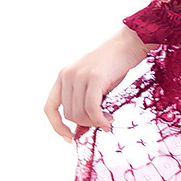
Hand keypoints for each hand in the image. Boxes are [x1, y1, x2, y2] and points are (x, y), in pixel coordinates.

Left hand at [44, 25, 155, 142]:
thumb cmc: (116, 64)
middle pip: (69, 114)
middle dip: (86, 124)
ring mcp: (79, 76)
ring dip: (95, 122)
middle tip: (103, 122)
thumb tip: (84, 125)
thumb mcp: (94, 81)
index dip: (57, 126)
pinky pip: (92, 108)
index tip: (69, 137)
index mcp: (63, 76)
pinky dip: (100, 119)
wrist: (130, 43)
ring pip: (80, 113)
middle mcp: (67, 75)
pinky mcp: (94, 78)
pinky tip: (109, 121)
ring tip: (108, 119)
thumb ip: (84, 97)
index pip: (50, 108)